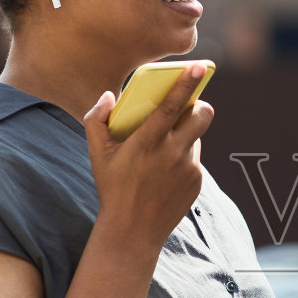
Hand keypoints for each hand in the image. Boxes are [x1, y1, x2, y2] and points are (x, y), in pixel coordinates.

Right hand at [82, 62, 214, 254]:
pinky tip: (166, 169)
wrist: (132, 231)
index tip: (199, 66)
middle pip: (202, 116)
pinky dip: (184, 156)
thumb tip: (111, 95)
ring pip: (197, 136)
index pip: (173, 106)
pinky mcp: (197, 181)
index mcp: (147, 143)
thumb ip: (96, 120)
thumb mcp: (96, 154)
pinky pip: (195, 158)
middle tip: (188, 105)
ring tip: (165, 145)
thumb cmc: (112, 187)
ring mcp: (188, 168)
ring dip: (186, 133)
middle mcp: (172, 154)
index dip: (187, 84)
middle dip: (199, 104)